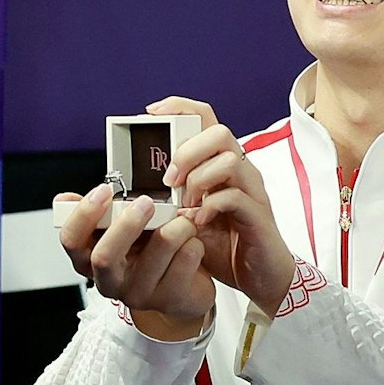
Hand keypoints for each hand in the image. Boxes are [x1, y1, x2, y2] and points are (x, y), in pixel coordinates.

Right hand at [54, 185, 213, 339]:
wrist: (182, 290)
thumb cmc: (148, 253)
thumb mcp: (120, 232)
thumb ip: (99, 215)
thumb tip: (64, 199)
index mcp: (90, 261)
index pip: (71, 241)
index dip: (84, 214)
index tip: (103, 191)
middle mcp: (109, 281)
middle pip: (105, 256)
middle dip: (127, 224)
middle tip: (146, 202)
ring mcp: (139, 294)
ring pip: (160, 247)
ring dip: (177, 225)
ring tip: (182, 220)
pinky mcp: (170, 299)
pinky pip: (186, 257)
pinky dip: (194, 240)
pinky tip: (192, 242)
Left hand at [151, 98, 294, 315]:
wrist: (260, 277)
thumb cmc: (223, 243)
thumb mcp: (186, 217)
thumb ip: (165, 200)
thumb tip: (124, 192)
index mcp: (219, 164)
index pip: (205, 118)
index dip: (180, 107)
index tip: (151, 114)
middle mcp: (239, 170)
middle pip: (219, 132)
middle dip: (187, 150)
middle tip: (169, 180)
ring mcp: (251, 191)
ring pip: (229, 159)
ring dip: (198, 179)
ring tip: (184, 204)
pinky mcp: (258, 215)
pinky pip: (235, 197)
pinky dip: (210, 206)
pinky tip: (198, 221)